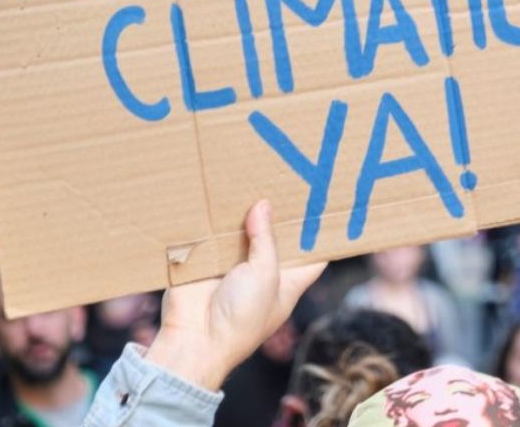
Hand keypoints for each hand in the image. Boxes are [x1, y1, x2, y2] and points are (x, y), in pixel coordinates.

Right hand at [144, 200, 325, 390]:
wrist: (193, 340)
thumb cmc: (240, 319)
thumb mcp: (266, 275)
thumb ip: (266, 239)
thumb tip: (263, 206)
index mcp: (286, 283)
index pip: (312, 260)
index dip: (319, 238)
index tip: (325, 211)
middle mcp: (262, 274)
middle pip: (276, 240)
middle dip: (279, 216)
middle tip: (287, 182)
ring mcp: (233, 267)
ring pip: (243, 234)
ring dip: (244, 214)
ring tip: (254, 179)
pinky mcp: (206, 262)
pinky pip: (213, 236)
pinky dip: (215, 220)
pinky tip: (221, 192)